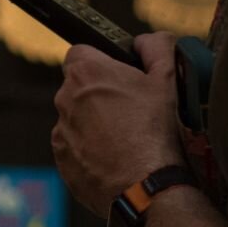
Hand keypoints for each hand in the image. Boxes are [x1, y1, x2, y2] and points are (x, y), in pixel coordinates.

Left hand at [52, 32, 186, 217]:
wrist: (145, 186)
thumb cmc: (155, 132)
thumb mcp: (167, 80)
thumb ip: (156, 48)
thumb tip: (145, 40)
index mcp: (86, 72)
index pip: (82, 52)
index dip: (102, 62)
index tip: (120, 75)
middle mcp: (65, 97)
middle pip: (79, 86)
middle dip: (100, 94)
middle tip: (131, 111)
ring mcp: (60, 128)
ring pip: (77, 117)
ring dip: (95, 123)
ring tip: (127, 139)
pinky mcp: (61, 156)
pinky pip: (74, 145)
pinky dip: (90, 149)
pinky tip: (116, 158)